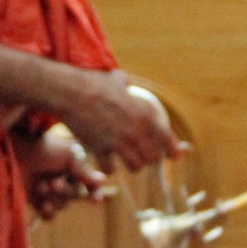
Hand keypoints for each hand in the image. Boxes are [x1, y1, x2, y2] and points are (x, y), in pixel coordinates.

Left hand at [15, 126, 109, 220]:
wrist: (15, 153)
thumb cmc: (42, 149)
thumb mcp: (68, 155)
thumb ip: (84, 170)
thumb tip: (103, 180)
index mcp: (72, 167)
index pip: (89, 183)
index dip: (94, 192)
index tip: (95, 200)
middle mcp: (61, 178)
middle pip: (74, 196)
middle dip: (66, 191)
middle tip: (53, 182)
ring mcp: (48, 190)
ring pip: (62, 205)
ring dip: (55, 198)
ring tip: (41, 186)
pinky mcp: (35, 201)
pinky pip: (50, 215)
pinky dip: (49, 211)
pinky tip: (43, 204)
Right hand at [57, 69, 180, 171]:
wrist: (71, 92)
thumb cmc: (92, 83)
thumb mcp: (115, 79)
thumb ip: (124, 83)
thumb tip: (123, 80)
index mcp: (145, 113)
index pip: (167, 138)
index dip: (173, 150)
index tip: (175, 156)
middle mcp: (137, 130)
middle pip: (153, 158)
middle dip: (148, 158)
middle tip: (141, 155)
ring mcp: (120, 141)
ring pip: (136, 167)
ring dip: (131, 164)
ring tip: (125, 160)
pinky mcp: (102, 149)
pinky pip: (111, 169)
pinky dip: (108, 168)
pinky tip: (105, 162)